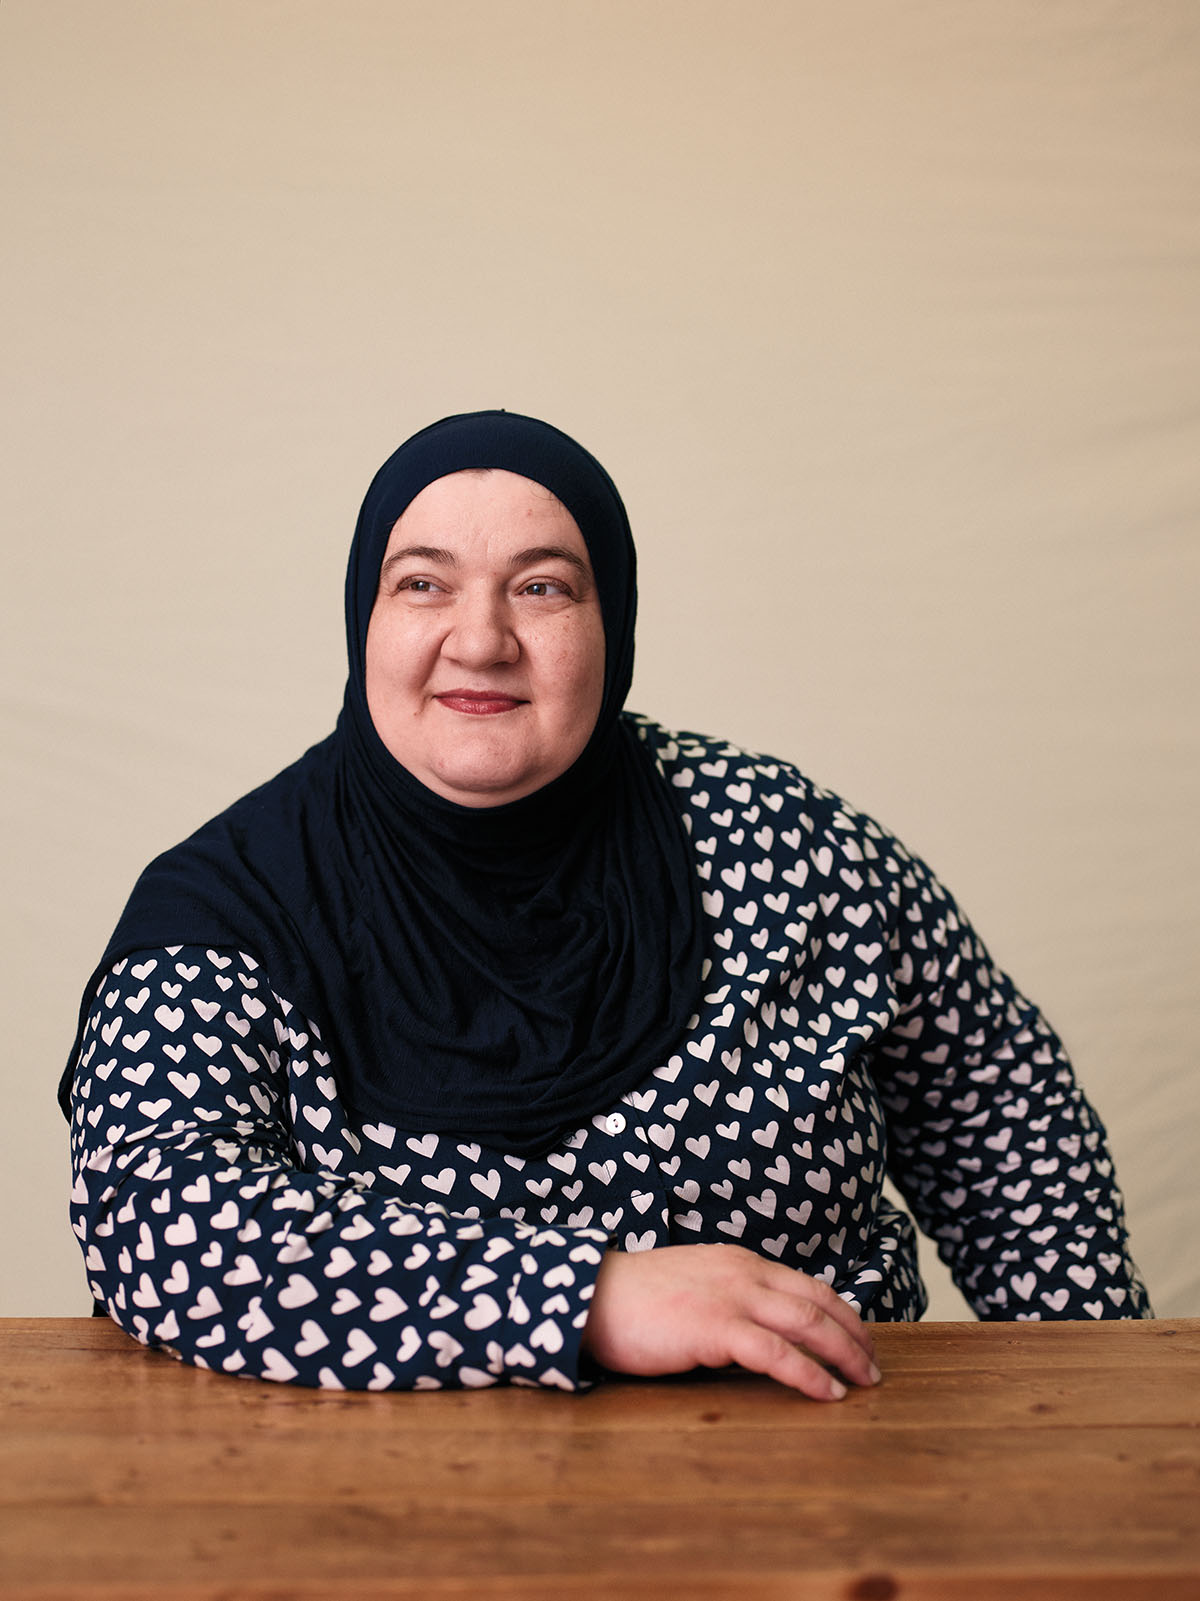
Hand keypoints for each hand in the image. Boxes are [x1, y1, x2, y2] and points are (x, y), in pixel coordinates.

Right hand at [580, 1243, 880, 1400]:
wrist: (592, 1295)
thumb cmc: (636, 1299)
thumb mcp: (694, 1286)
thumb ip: (729, 1299)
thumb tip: (760, 1332)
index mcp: (740, 1262)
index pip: (808, 1285)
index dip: (843, 1314)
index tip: (863, 1340)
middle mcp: (744, 1273)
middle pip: (819, 1302)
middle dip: (855, 1336)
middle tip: (875, 1367)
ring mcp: (731, 1297)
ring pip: (808, 1323)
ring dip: (844, 1354)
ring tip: (864, 1382)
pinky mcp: (715, 1328)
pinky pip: (776, 1353)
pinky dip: (809, 1373)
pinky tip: (828, 1393)